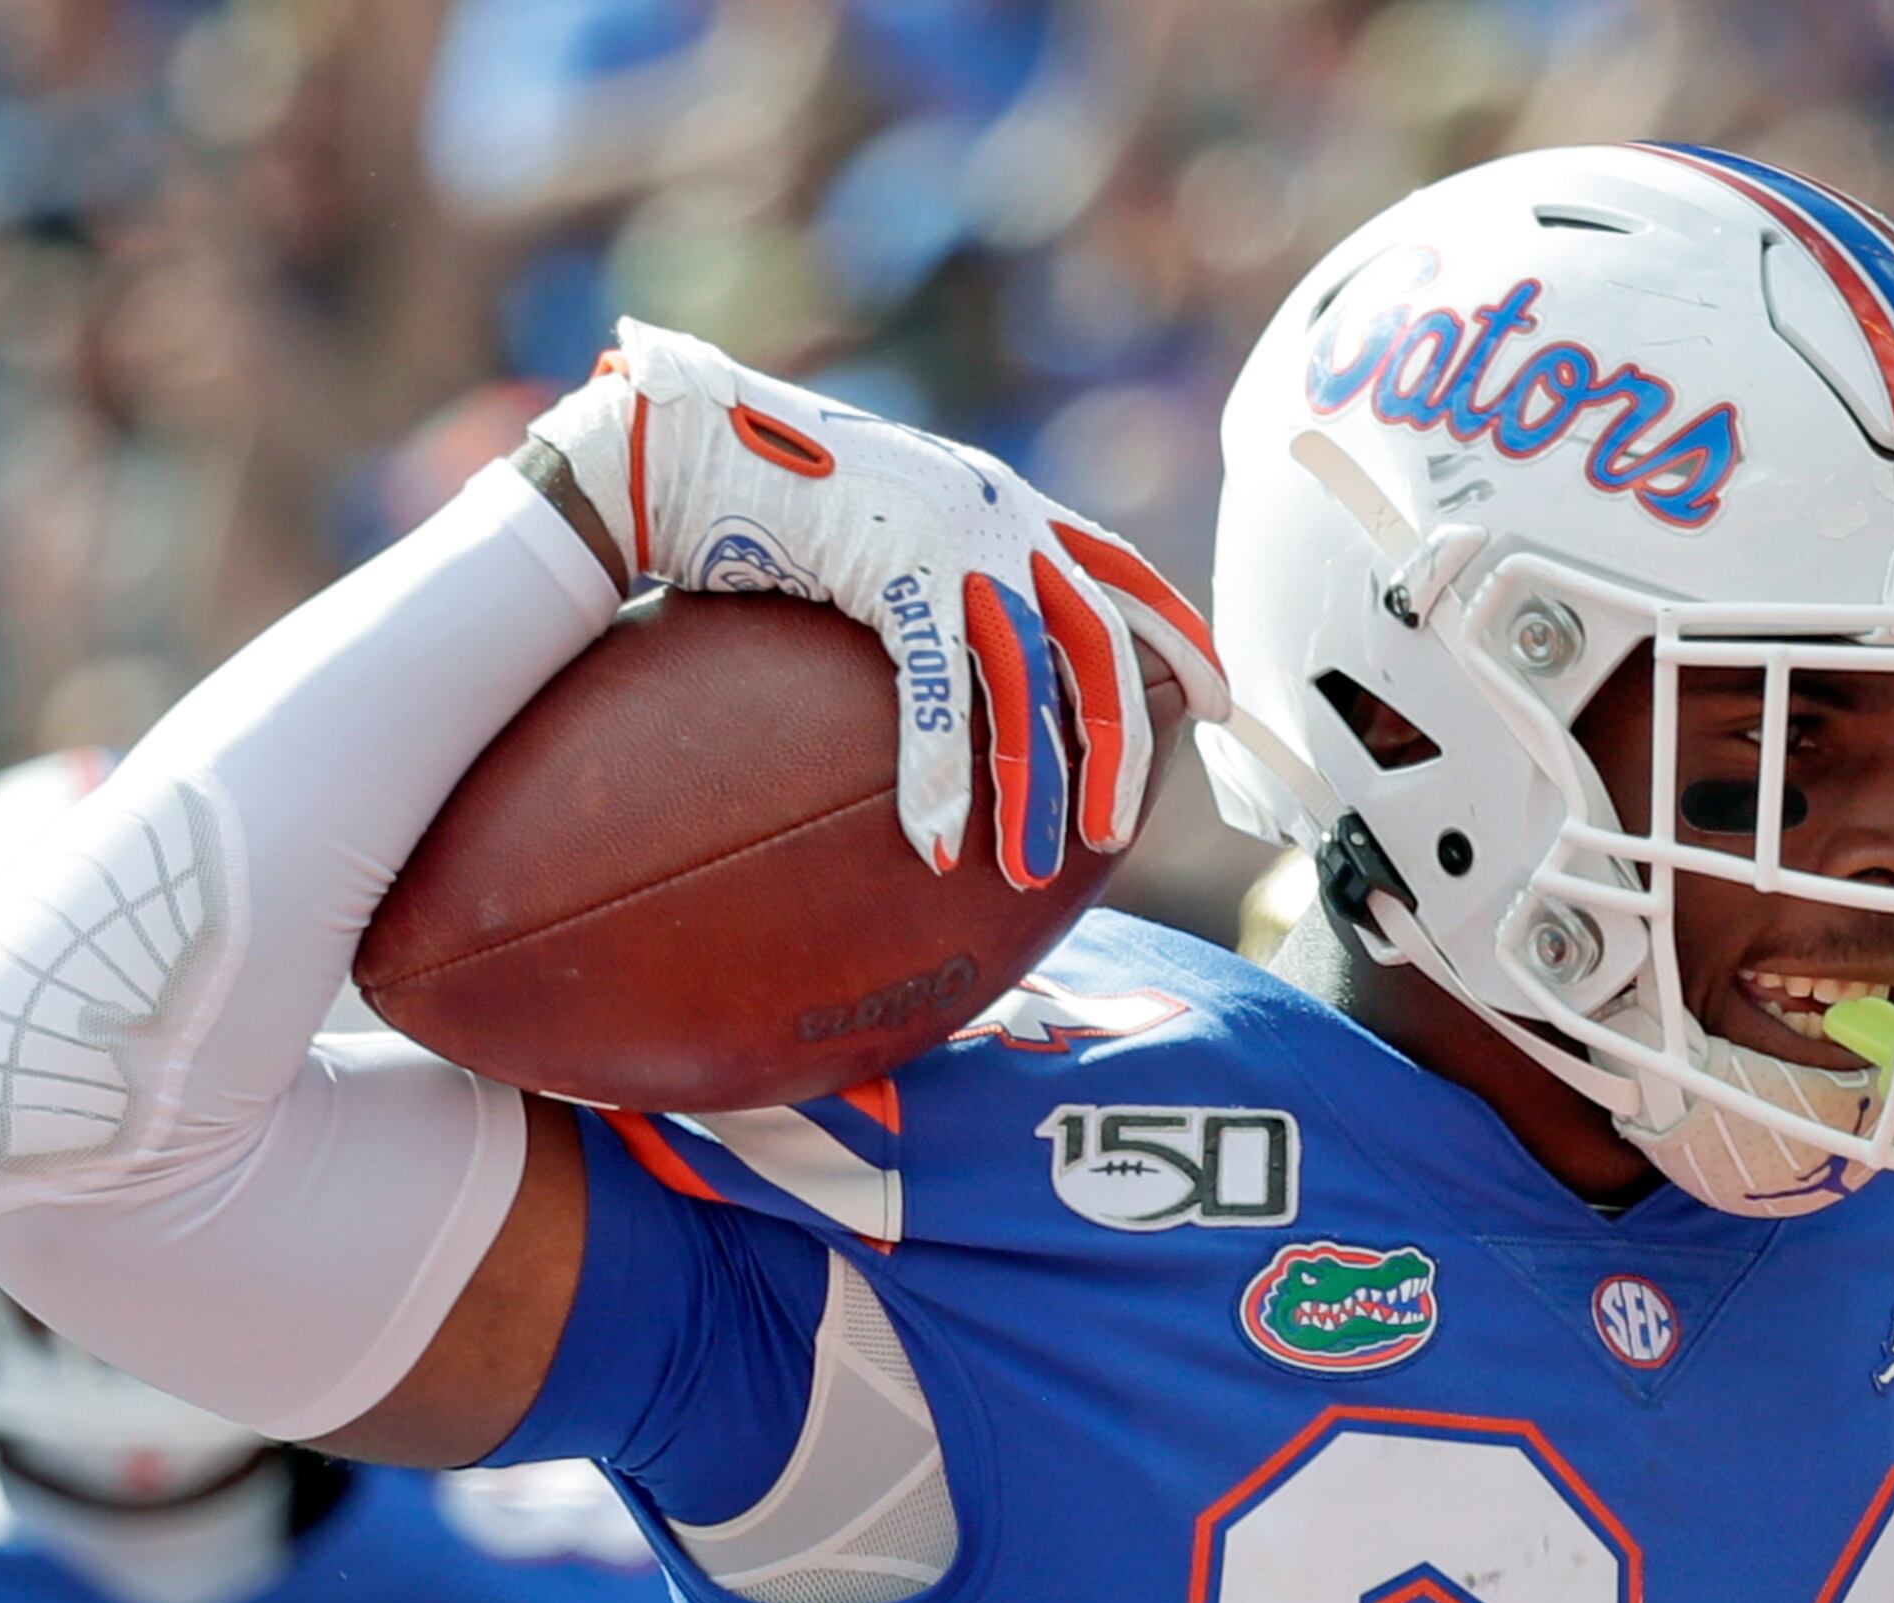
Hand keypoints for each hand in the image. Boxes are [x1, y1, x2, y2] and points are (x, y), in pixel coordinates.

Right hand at [528, 319, 1229, 885]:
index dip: (1178, 631)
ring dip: (1033, 784)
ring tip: (1030, 869)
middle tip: (1115, 832)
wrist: (669, 442)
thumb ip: (922, 587)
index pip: (1117, 567)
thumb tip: (937, 657)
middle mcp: (994, 510)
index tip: (1223, 697)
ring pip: (1029, 676)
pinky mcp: (895, 562)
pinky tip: (938, 841)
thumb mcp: (867, 536)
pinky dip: (939, 772)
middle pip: (1097, 637)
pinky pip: (937, 688)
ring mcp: (951, 533)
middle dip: (1118, 742)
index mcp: (999, 500)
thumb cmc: (750, 497)